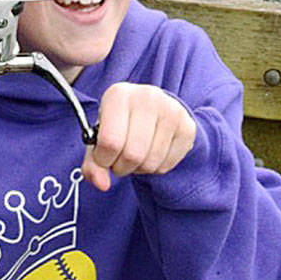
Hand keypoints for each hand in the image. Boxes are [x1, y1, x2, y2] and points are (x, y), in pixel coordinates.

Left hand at [80, 83, 195, 191]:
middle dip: (121, 167)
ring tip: (136, 156)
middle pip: (132, 154)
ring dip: (138, 169)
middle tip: (120, 160)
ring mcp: (171, 110)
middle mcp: (147, 96)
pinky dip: (155, 169)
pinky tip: (152, 154)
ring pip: (150, 162)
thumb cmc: (120, 125)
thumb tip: (101, 185)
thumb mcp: (99, 138)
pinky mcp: (187, 127)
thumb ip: (93, 163)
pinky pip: (167, 165)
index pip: (110, 141)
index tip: (104, 157)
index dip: (104, 159)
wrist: (152, 111)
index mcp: (119, 94)